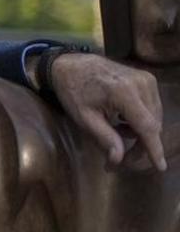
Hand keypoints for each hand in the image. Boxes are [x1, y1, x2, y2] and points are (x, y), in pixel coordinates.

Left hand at [49, 53, 165, 170]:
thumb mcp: (83, 118)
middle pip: (153, 125)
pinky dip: (141, 119)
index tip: (160, 167)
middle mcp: (142, 84)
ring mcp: (147, 80)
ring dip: (140, 132)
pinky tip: (122, 120)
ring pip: (155, 117)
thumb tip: (118, 160)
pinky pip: (152, 107)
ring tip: (116, 131)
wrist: (72, 65)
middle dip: (141, 145)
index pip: (147, 127)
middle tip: (120, 158)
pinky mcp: (147, 79)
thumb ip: (104, 138)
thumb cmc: (74, 91)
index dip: (154, 149)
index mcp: (125, 93)